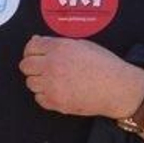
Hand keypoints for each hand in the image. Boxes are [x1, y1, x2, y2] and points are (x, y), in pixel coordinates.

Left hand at [18, 35, 143, 118]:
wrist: (118, 88)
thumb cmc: (105, 65)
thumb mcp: (82, 44)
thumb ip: (57, 43)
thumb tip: (36, 41)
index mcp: (59, 48)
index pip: (31, 47)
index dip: (32, 50)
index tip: (35, 53)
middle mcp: (52, 65)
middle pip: (25, 66)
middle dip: (32, 66)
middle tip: (43, 68)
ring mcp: (52, 85)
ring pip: (30, 82)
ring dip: (39, 80)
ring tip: (54, 80)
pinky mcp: (55, 102)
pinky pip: (38, 98)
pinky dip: (45, 95)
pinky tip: (58, 90)